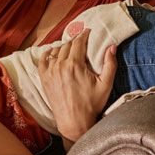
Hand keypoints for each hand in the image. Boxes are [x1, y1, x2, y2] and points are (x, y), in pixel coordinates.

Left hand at [37, 28, 116, 142]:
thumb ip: (110, 64)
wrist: (74, 122)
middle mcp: (60, 66)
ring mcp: (50, 72)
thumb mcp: (105, 85)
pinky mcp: (44, 79)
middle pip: (67, 45)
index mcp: (75, 65)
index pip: (78, 43)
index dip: (84, 35)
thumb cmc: (91, 104)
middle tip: (81, 40)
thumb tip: (111, 46)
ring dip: (63, 47)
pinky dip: (47, 54)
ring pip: (56, 51)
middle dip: (75, 41)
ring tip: (70, 47)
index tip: (88, 32)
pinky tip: (52, 52)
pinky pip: (43, 60)